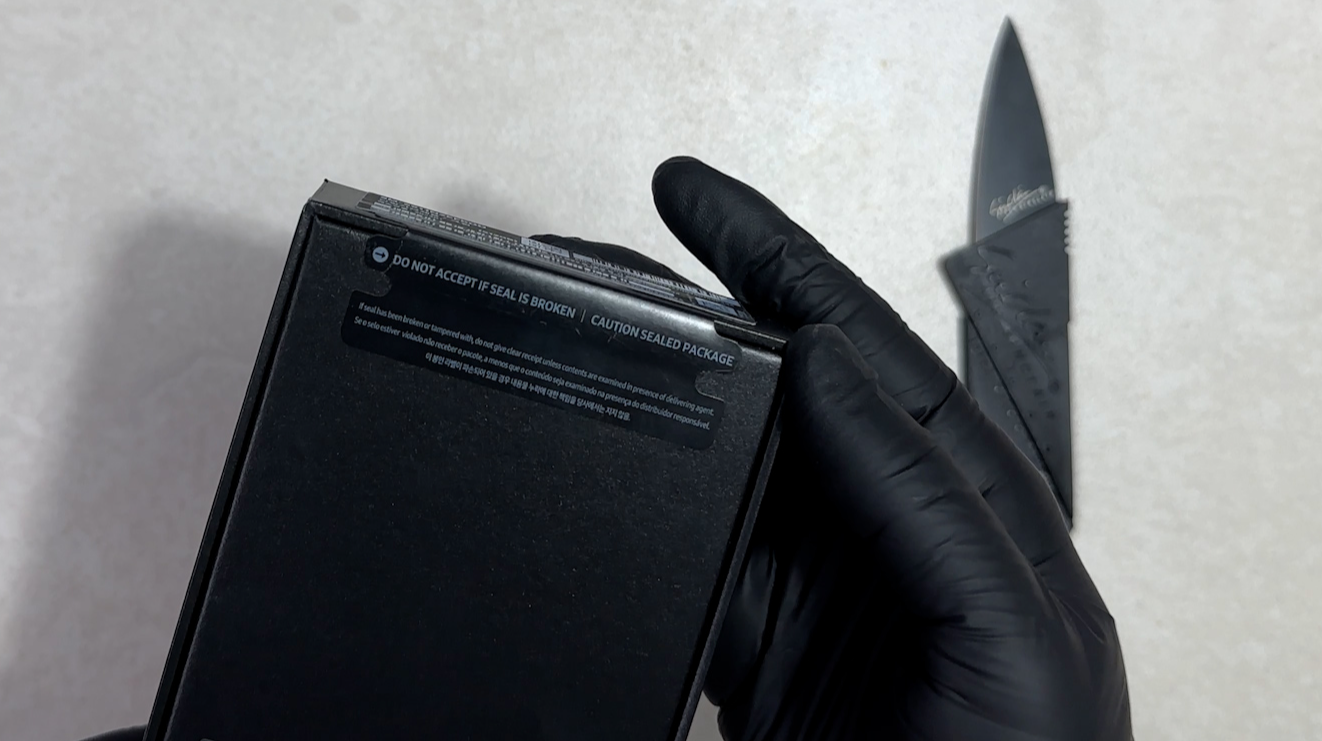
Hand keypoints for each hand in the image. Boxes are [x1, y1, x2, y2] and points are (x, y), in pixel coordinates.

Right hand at [537, 157, 1130, 740]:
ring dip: (655, 405)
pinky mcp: (765, 648)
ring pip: (722, 461)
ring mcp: (822, 587)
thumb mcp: (1010, 634)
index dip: (773, 256)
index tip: (693, 199)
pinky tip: (599, 480)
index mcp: (972, 501)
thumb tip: (829, 363)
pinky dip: (637, 514)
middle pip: (777, 386)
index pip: (859, 343)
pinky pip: (690, 557)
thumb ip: (927, 493)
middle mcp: (893, 527)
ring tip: (585, 344)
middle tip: (603, 263)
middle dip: (692, 313)